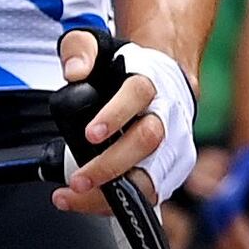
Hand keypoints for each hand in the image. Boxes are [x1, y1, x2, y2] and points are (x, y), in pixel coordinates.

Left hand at [60, 31, 193, 203]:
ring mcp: (175, 143)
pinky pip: (151, 193)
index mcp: (150, 81)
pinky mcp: (175, 168)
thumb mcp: (97, 45)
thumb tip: (73, 72)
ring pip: (154, 175)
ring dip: (116, 193)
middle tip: (77, 179)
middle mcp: (169, 114)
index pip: (138, 94)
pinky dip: (120, 203)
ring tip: (76, 196)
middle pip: (148, 141)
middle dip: (111, 164)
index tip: (90, 134)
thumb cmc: (126, 71)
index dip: (115, 114)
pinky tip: (90, 202)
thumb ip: (79, 50)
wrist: (167, 84)